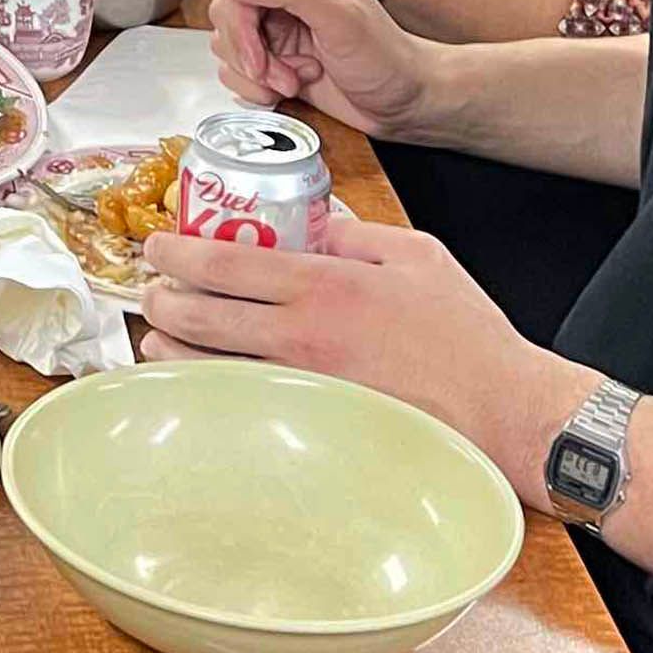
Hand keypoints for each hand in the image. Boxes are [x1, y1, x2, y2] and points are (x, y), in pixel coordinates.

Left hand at [137, 211, 589, 503]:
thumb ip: (356, 233)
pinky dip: (210, 397)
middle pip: (200, 317)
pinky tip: (200, 388)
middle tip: (148, 290)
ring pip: (210, 372)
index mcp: (324, 286)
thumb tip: (314, 223)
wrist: (504, 412)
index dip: (176, 253)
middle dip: (160, 301)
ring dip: (172, 352)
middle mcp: (302, 338)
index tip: (154, 246)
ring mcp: (302, 391)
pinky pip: (242, 411)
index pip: (224, 263)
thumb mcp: (417, 255)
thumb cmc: (467, 336)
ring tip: (159, 338)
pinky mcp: (311, 430)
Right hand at [209, 0, 437, 140]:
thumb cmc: (387, 60)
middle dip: (251, 57)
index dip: (241, 26)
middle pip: (225, 16)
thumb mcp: (342, 21)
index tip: (260, 59)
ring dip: (257, 75)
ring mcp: (275, 21)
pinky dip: (258, 88)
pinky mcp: (272, 53)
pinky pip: (235, 70)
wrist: (403, 102)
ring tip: (296, 79)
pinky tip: (293, 85)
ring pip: (226, 46)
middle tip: (285, 76)